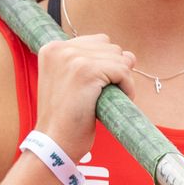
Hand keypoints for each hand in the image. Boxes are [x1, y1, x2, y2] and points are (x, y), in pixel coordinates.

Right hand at [33, 33, 137, 159]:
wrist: (54, 142)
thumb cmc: (65, 118)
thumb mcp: (71, 81)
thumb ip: (94, 63)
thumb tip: (130, 55)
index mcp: (53, 48)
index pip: (97, 42)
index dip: (105, 64)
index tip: (97, 86)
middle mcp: (61, 48)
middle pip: (110, 47)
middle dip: (115, 70)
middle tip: (104, 94)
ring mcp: (73, 58)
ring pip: (119, 58)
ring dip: (122, 79)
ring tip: (108, 98)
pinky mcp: (86, 71)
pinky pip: (122, 71)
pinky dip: (127, 87)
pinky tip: (115, 101)